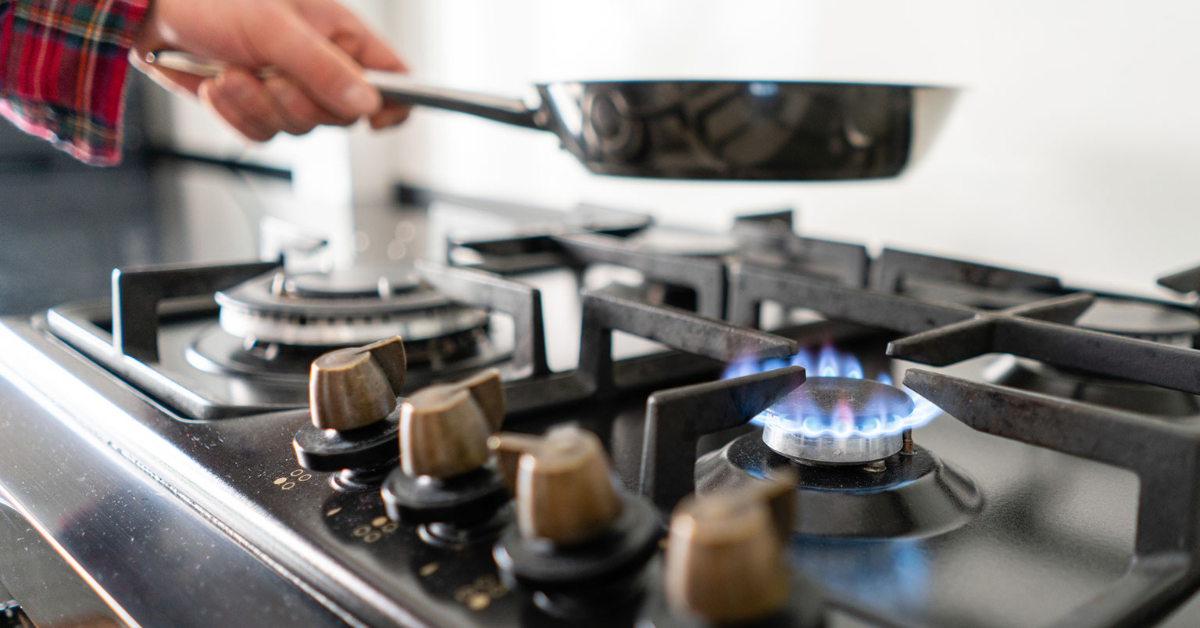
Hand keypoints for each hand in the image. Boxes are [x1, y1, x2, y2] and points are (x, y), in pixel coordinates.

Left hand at [131, 0, 409, 141]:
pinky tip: (218, 85)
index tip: (372, 119)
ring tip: (234, 72)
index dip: (393, 104)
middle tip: (271, 75)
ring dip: (258, 105)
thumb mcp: (276, 28)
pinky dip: (236, 114)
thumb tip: (368, 103)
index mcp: (341, 37)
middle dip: (298, 102)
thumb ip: (324, 68)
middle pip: (341, 116)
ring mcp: (289, 90)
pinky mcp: (257, 109)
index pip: (394, 78)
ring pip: (299, 129)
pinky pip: (262, 135)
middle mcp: (321, 67)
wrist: (153, 12)